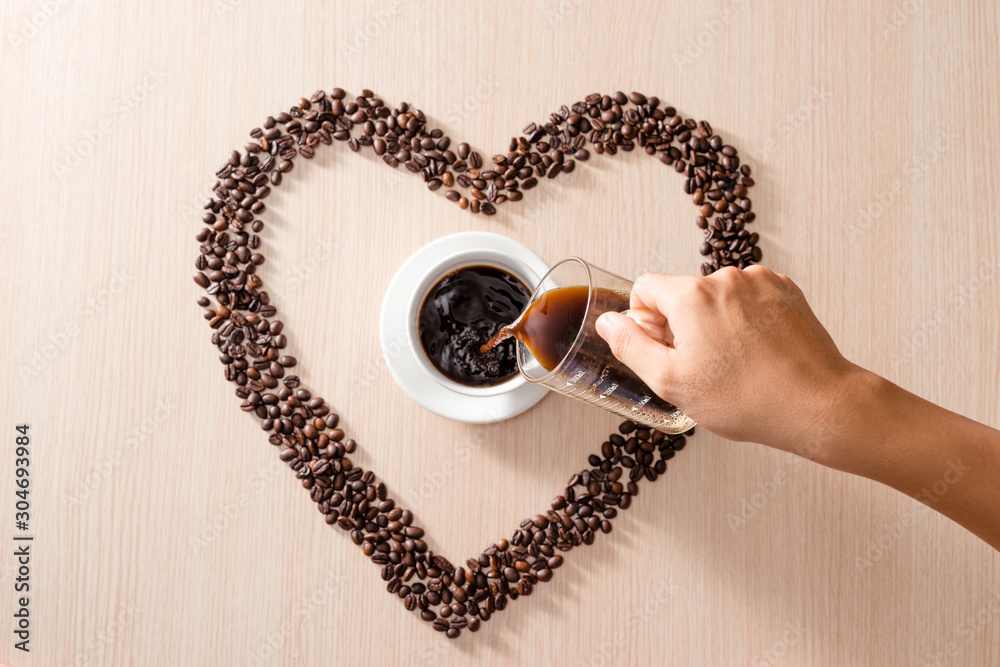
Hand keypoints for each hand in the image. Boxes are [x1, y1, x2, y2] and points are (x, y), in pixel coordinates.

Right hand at [596, 266, 861, 458]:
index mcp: (690, 295)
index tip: (665, 348)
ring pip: (717, 297)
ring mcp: (760, 281)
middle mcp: (725, 278)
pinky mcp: (785, 290)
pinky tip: (757, 352)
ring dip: (716, 322)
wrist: (817, 404)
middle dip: (684, 324)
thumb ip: (630, 345)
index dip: (646, 321)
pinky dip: (745, 320)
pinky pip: (748, 298)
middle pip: (683, 292)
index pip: (646, 287)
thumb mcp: (670, 381)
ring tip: (736, 363)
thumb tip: (609, 322)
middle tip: (703, 366)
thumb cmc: (746, 399)